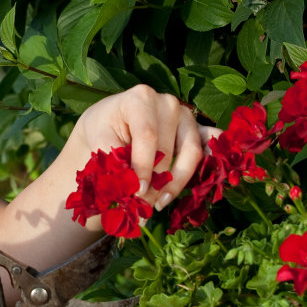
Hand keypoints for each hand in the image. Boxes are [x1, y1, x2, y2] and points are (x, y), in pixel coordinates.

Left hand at [74, 85, 216, 208]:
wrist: (111, 122)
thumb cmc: (103, 129)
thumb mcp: (98, 139)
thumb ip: (113, 159)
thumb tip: (130, 186)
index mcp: (140, 98)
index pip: (147, 136)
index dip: (143, 167)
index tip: (137, 193)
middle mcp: (168, 103)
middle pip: (168, 150)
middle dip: (155, 183)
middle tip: (141, 207)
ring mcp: (186, 116)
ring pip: (191, 154)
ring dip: (176, 183)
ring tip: (159, 204)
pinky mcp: (197, 129)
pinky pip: (209, 148)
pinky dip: (208, 165)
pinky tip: (197, 186)